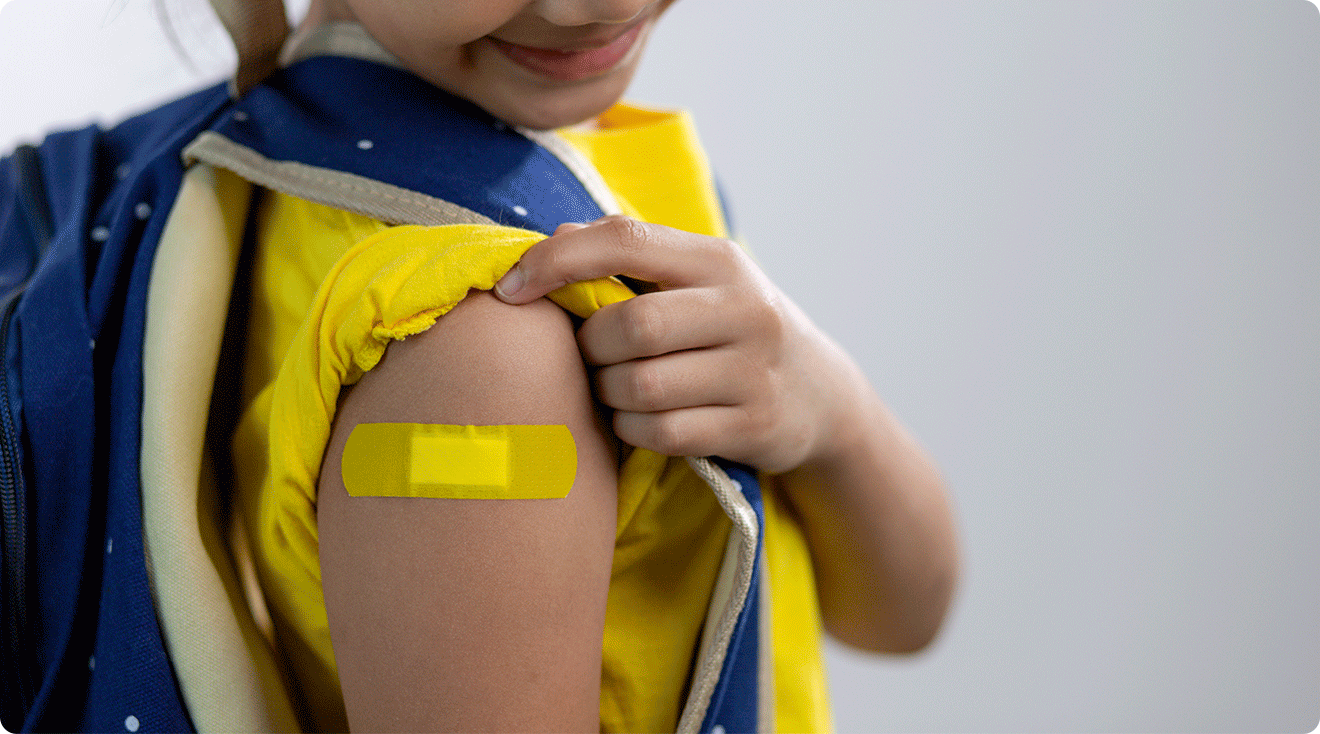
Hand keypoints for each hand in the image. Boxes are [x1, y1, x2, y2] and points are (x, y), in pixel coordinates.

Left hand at [493, 216, 856, 473]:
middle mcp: (742, 309)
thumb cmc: (729, 327)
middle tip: (592, 357)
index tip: (510, 289)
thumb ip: (627, 255)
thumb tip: (549, 240)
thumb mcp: (696, 279)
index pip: (625, 241)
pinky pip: (662, 433)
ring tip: (616, 388)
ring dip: (608, 393)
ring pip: (641, 386)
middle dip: (591, 348)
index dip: (555, 261)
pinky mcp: (754, 426)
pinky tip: (638, 420)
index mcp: (717, 260)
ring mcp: (752, 371)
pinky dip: (632, 429)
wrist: (819, 393)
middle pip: (631, 325)